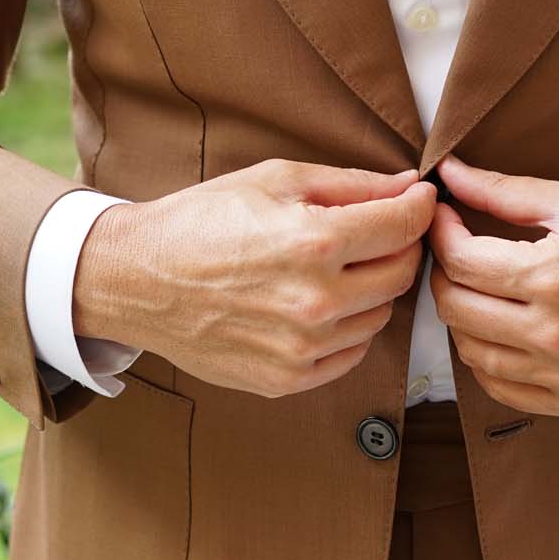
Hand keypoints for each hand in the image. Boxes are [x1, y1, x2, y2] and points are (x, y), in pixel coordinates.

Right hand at [74, 159, 435, 398]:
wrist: (137, 279)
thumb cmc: (203, 220)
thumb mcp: (276, 180)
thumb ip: (351, 184)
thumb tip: (410, 186)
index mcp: (314, 243)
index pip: (404, 227)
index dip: (420, 208)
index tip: (421, 200)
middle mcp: (315, 301)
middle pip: (401, 274)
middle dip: (400, 247)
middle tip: (380, 232)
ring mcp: (302, 348)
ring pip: (380, 317)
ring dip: (372, 290)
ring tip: (336, 268)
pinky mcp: (287, 379)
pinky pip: (351, 354)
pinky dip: (347, 327)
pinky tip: (317, 304)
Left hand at [427, 152, 558, 416]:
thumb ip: (504, 192)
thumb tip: (451, 173)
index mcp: (554, 277)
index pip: (459, 262)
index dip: (440, 234)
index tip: (445, 217)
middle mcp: (555, 334)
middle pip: (456, 310)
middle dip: (443, 274)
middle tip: (455, 251)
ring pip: (472, 354)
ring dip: (462, 318)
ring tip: (478, 289)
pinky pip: (504, 389)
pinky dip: (487, 361)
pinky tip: (498, 331)